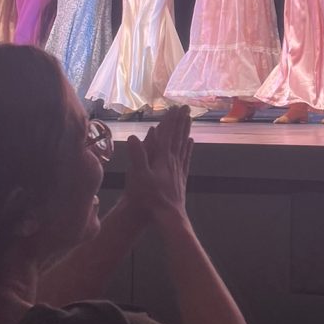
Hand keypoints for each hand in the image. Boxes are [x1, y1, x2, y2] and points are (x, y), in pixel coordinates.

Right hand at [122, 105, 192, 221]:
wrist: (168, 216)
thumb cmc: (151, 198)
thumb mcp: (139, 177)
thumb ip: (137, 156)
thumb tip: (133, 136)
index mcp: (163, 159)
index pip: (167, 135)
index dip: (170, 120)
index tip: (174, 107)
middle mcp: (174, 161)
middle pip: (178, 137)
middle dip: (181, 121)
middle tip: (186, 107)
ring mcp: (179, 169)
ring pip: (184, 145)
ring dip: (185, 131)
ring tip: (189, 120)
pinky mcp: (181, 177)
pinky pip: (186, 157)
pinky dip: (188, 147)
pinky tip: (191, 142)